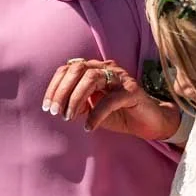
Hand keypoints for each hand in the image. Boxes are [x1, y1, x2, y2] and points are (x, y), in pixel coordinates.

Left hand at [43, 58, 180, 141]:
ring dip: (76, 99)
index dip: (54, 86)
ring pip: (91, 78)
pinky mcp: (132, 91)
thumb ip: (76, 104)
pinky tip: (89, 126)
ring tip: (69, 117)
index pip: (68, 68)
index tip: (47, 107)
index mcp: (95, 69)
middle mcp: (107, 68)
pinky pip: (110, 99)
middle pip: (77, 69)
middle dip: (62, 91)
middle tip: (56, 112)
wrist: (148, 122)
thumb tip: (58, 106)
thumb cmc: (118, 113)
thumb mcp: (92, 109)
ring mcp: (120, 77)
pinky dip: (96, 114)